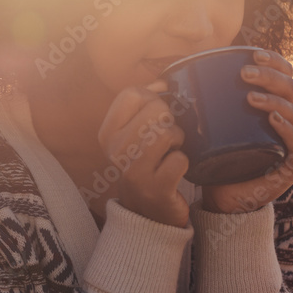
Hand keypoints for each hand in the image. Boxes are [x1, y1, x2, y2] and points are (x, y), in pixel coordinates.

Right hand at [97, 82, 189, 227]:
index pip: (132, 93)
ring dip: (178, 141)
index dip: (152, 97)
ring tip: (170, 152)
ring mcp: (134, 171)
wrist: (145, 212)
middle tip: (166, 139)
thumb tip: (164, 80)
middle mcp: (115, 150)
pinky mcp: (156, 188)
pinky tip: (174, 171)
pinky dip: (184, 163)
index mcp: (108, 133)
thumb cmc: (145, 164)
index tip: (155, 114)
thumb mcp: (133, 134)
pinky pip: (180, 159)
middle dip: (169, 121)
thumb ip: (144, 105)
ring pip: (168, 133)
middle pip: (155, 109)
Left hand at [200, 50, 292, 213]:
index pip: (283, 75)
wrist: (221, 198)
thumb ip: (195, 102)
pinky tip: (272, 119)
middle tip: (245, 73)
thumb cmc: (214, 158)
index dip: (274, 61)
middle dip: (270, 76)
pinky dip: (286, 129)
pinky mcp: (292, 165)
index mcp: (272, 105)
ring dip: (274, 100)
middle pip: (290, 88)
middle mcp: (287, 120)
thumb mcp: (206, 125)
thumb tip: (163, 78)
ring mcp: (292, 142)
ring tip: (250, 97)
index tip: (252, 54)